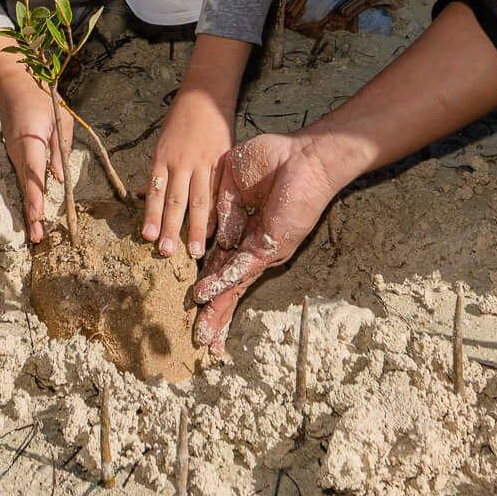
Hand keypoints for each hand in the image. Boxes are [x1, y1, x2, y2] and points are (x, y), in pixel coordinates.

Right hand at [0, 72, 73, 244]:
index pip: (33, 173)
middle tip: (37, 238)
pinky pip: (22, 180)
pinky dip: (27, 198)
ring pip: (23, 187)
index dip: (35, 195)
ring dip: (29, 210)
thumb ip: (61, 148)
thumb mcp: (60, 120)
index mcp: (29, 142)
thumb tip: (59, 177)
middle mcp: (17, 153)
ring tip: (36, 234)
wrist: (14, 90)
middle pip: (25, 187)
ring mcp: (13, 156)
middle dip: (31, 213)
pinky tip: (32, 214)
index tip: (37, 214)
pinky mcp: (14, 157)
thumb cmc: (41, 102)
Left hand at [143, 85, 232, 259]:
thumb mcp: (161, 142)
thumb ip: (156, 170)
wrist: (206, 94)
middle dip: (171, 229)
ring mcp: (204, 162)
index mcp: (163, 158)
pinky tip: (217, 230)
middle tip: (167, 253)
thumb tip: (143, 194)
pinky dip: (218, 211)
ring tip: (196, 251)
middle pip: (176, 201)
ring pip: (200, 200)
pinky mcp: (223, 160)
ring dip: (197, 228)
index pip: (156, 192)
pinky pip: (219, 190)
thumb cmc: (180, 119)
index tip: (149, 237)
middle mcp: (182, 162)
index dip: (152, 215)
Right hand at [188, 130, 350, 352]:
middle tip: (201, 339)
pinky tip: (208, 295)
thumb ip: (220, 208)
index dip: (206, 285)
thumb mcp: (230, 181)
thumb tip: (216, 237)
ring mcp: (262, 249)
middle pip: (228, 285)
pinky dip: (225, 282)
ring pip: (236, 285)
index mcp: (240, 231)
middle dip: (215, 313)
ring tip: (204, 333)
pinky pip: (244, 267)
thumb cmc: (271, 160)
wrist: (304, 155)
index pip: (218, 264)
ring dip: (218, 308)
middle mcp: (251, 246)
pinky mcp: (271, 245)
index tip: (192, 305)